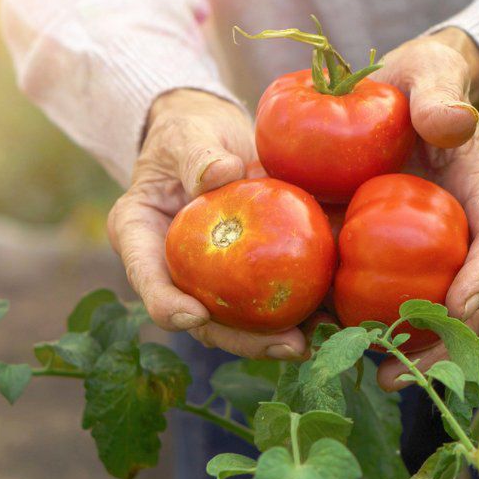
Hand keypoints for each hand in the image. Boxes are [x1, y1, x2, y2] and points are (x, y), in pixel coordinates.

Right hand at [107, 89, 308, 359]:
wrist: (214, 138)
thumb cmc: (189, 132)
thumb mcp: (187, 134)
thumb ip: (198, 156)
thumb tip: (222, 174)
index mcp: (141, 239)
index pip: (149, 281)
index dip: (167, 305)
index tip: (192, 316)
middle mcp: (176, 272)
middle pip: (204, 319)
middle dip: (244, 340)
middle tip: (286, 345)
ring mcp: (215, 280)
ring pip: (242, 320)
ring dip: (280, 336)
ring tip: (319, 341)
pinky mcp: (251, 276)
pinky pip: (274, 298)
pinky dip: (305, 308)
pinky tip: (336, 315)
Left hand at [371, 29, 478, 389]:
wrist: (397, 93)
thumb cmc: (418, 78)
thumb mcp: (428, 71)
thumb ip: (438, 91)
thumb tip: (452, 123)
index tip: (461, 306)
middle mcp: (467, 230)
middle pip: (476, 295)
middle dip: (452, 339)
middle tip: (411, 368)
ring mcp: (438, 251)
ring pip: (441, 314)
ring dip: (420, 352)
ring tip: (384, 379)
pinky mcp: (403, 261)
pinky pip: (397, 303)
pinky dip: (378, 331)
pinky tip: (346, 352)